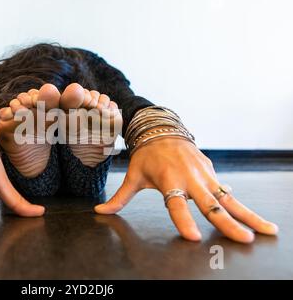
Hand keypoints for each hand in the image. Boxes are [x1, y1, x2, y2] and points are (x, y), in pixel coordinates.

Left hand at [95, 137, 277, 242]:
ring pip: (228, 198)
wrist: (162, 129)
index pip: (175, 204)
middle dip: (227, 223)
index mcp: (168, 180)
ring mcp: (204, 174)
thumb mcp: (132, 175)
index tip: (193, 237)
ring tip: (268, 231)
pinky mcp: (211, 172)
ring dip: (247, 215)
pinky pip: (228, 191)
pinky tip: (256, 219)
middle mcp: (189, 178)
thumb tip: (100, 211)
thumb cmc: (146, 156)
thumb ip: (120, 197)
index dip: (184, 220)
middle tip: (244, 239)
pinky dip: (242, 205)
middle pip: (210, 204)